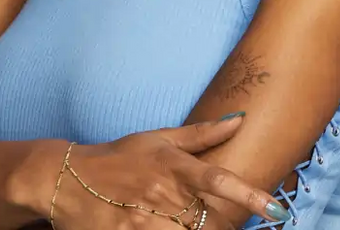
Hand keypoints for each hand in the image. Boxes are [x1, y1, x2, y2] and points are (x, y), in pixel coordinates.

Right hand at [36, 115, 291, 227]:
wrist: (63, 178)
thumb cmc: (118, 157)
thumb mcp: (158, 139)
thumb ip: (201, 134)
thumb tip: (240, 120)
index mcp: (174, 166)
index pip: (220, 180)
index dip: (250, 196)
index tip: (276, 209)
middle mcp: (161, 194)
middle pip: (209, 223)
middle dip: (219, 227)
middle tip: (215, 221)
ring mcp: (141, 220)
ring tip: (183, 223)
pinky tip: (164, 228)